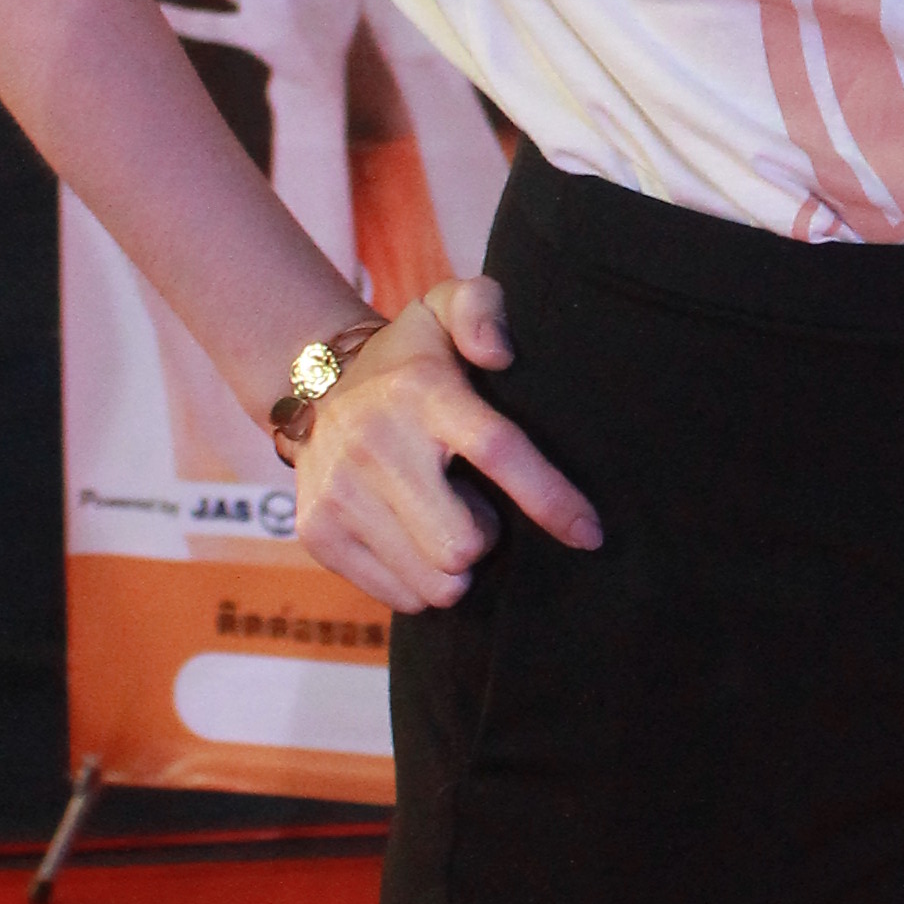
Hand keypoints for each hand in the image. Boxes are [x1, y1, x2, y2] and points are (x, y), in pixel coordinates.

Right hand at [288, 279, 600, 612]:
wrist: (314, 384)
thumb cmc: (410, 358)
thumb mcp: (447, 307)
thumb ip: (483, 310)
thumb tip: (499, 353)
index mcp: (423, 393)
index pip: (497, 450)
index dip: (550, 498)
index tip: (589, 532)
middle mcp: (375, 445)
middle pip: (464, 543)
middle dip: (487, 537)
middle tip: (476, 505)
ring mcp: (340, 494)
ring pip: (436, 582)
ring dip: (455, 564)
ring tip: (442, 518)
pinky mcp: (318, 534)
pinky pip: (401, 597)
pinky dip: (420, 580)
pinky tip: (411, 536)